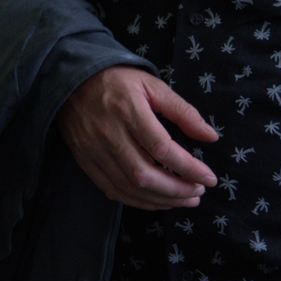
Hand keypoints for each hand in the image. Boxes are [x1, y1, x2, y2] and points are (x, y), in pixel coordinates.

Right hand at [57, 66, 218, 209]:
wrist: (69, 79)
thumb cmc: (116, 80)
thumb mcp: (152, 85)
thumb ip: (182, 111)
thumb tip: (211, 137)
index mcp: (128, 110)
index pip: (161, 148)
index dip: (188, 168)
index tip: (209, 178)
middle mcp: (108, 133)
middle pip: (144, 175)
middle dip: (176, 190)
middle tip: (198, 193)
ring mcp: (93, 149)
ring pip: (129, 187)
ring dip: (160, 200)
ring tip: (183, 200)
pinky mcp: (84, 160)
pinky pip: (112, 189)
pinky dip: (137, 201)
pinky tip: (156, 200)